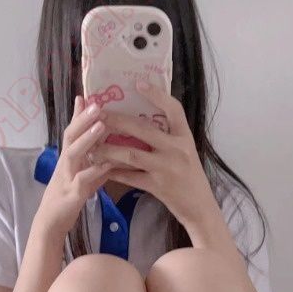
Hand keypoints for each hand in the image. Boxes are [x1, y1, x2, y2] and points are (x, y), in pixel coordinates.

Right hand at [34, 96, 113, 240]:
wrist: (51, 225)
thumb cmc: (67, 201)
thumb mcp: (82, 179)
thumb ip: (94, 165)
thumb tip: (109, 155)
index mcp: (68, 159)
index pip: (72, 132)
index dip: (78, 115)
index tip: (87, 96)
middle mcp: (65, 164)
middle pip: (70, 136)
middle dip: (83, 119)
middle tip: (97, 103)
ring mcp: (66, 178)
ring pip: (74, 153)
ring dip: (87, 138)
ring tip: (101, 124)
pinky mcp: (71, 194)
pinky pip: (83, 180)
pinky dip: (95, 171)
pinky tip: (108, 163)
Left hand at [89, 79, 213, 227]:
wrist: (200, 207)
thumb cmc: (190, 176)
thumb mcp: (186, 151)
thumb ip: (169, 136)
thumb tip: (143, 119)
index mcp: (184, 137)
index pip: (173, 109)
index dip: (157, 95)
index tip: (138, 84)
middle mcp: (177, 150)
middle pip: (143, 130)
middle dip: (117, 121)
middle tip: (99, 114)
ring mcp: (166, 168)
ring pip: (131, 154)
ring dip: (109, 149)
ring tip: (92, 145)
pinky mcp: (158, 186)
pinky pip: (131, 177)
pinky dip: (115, 172)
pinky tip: (101, 167)